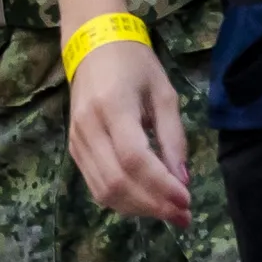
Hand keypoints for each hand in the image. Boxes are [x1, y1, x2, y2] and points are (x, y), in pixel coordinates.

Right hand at [67, 36, 191, 226]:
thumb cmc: (134, 64)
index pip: (134, 159)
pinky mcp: (74, 149)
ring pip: (104, 190)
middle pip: (117, 181)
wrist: (93, 44)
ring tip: (168, 212)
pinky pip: (96, 185)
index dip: (161, 185)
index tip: (187, 201)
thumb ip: (173, 137)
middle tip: (183, 216)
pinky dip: (123, 200)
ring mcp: (77, 140)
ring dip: (139, 208)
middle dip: (153, 205)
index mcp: (113, 107)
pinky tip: (146, 200)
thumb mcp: (164, 93)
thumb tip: (181, 179)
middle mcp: (88, 127)